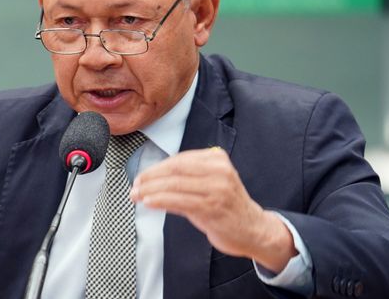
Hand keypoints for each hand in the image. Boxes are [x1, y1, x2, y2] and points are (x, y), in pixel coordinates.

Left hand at [129, 147, 296, 271]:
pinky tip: (149, 202)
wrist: (254, 230)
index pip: (178, 159)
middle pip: (175, 169)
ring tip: (137, 195)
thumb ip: (186, 178)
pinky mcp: (213, 207)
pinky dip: (161, 201)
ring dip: (151, 190)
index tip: (140, 176)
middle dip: (150, 178)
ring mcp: (217, 189)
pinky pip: (180, 201)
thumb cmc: (227, 208)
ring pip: (175, 185)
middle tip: (135, 186)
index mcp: (217, 159)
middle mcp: (218, 170)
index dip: (156, 168)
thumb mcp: (210, 185)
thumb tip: (152, 180)